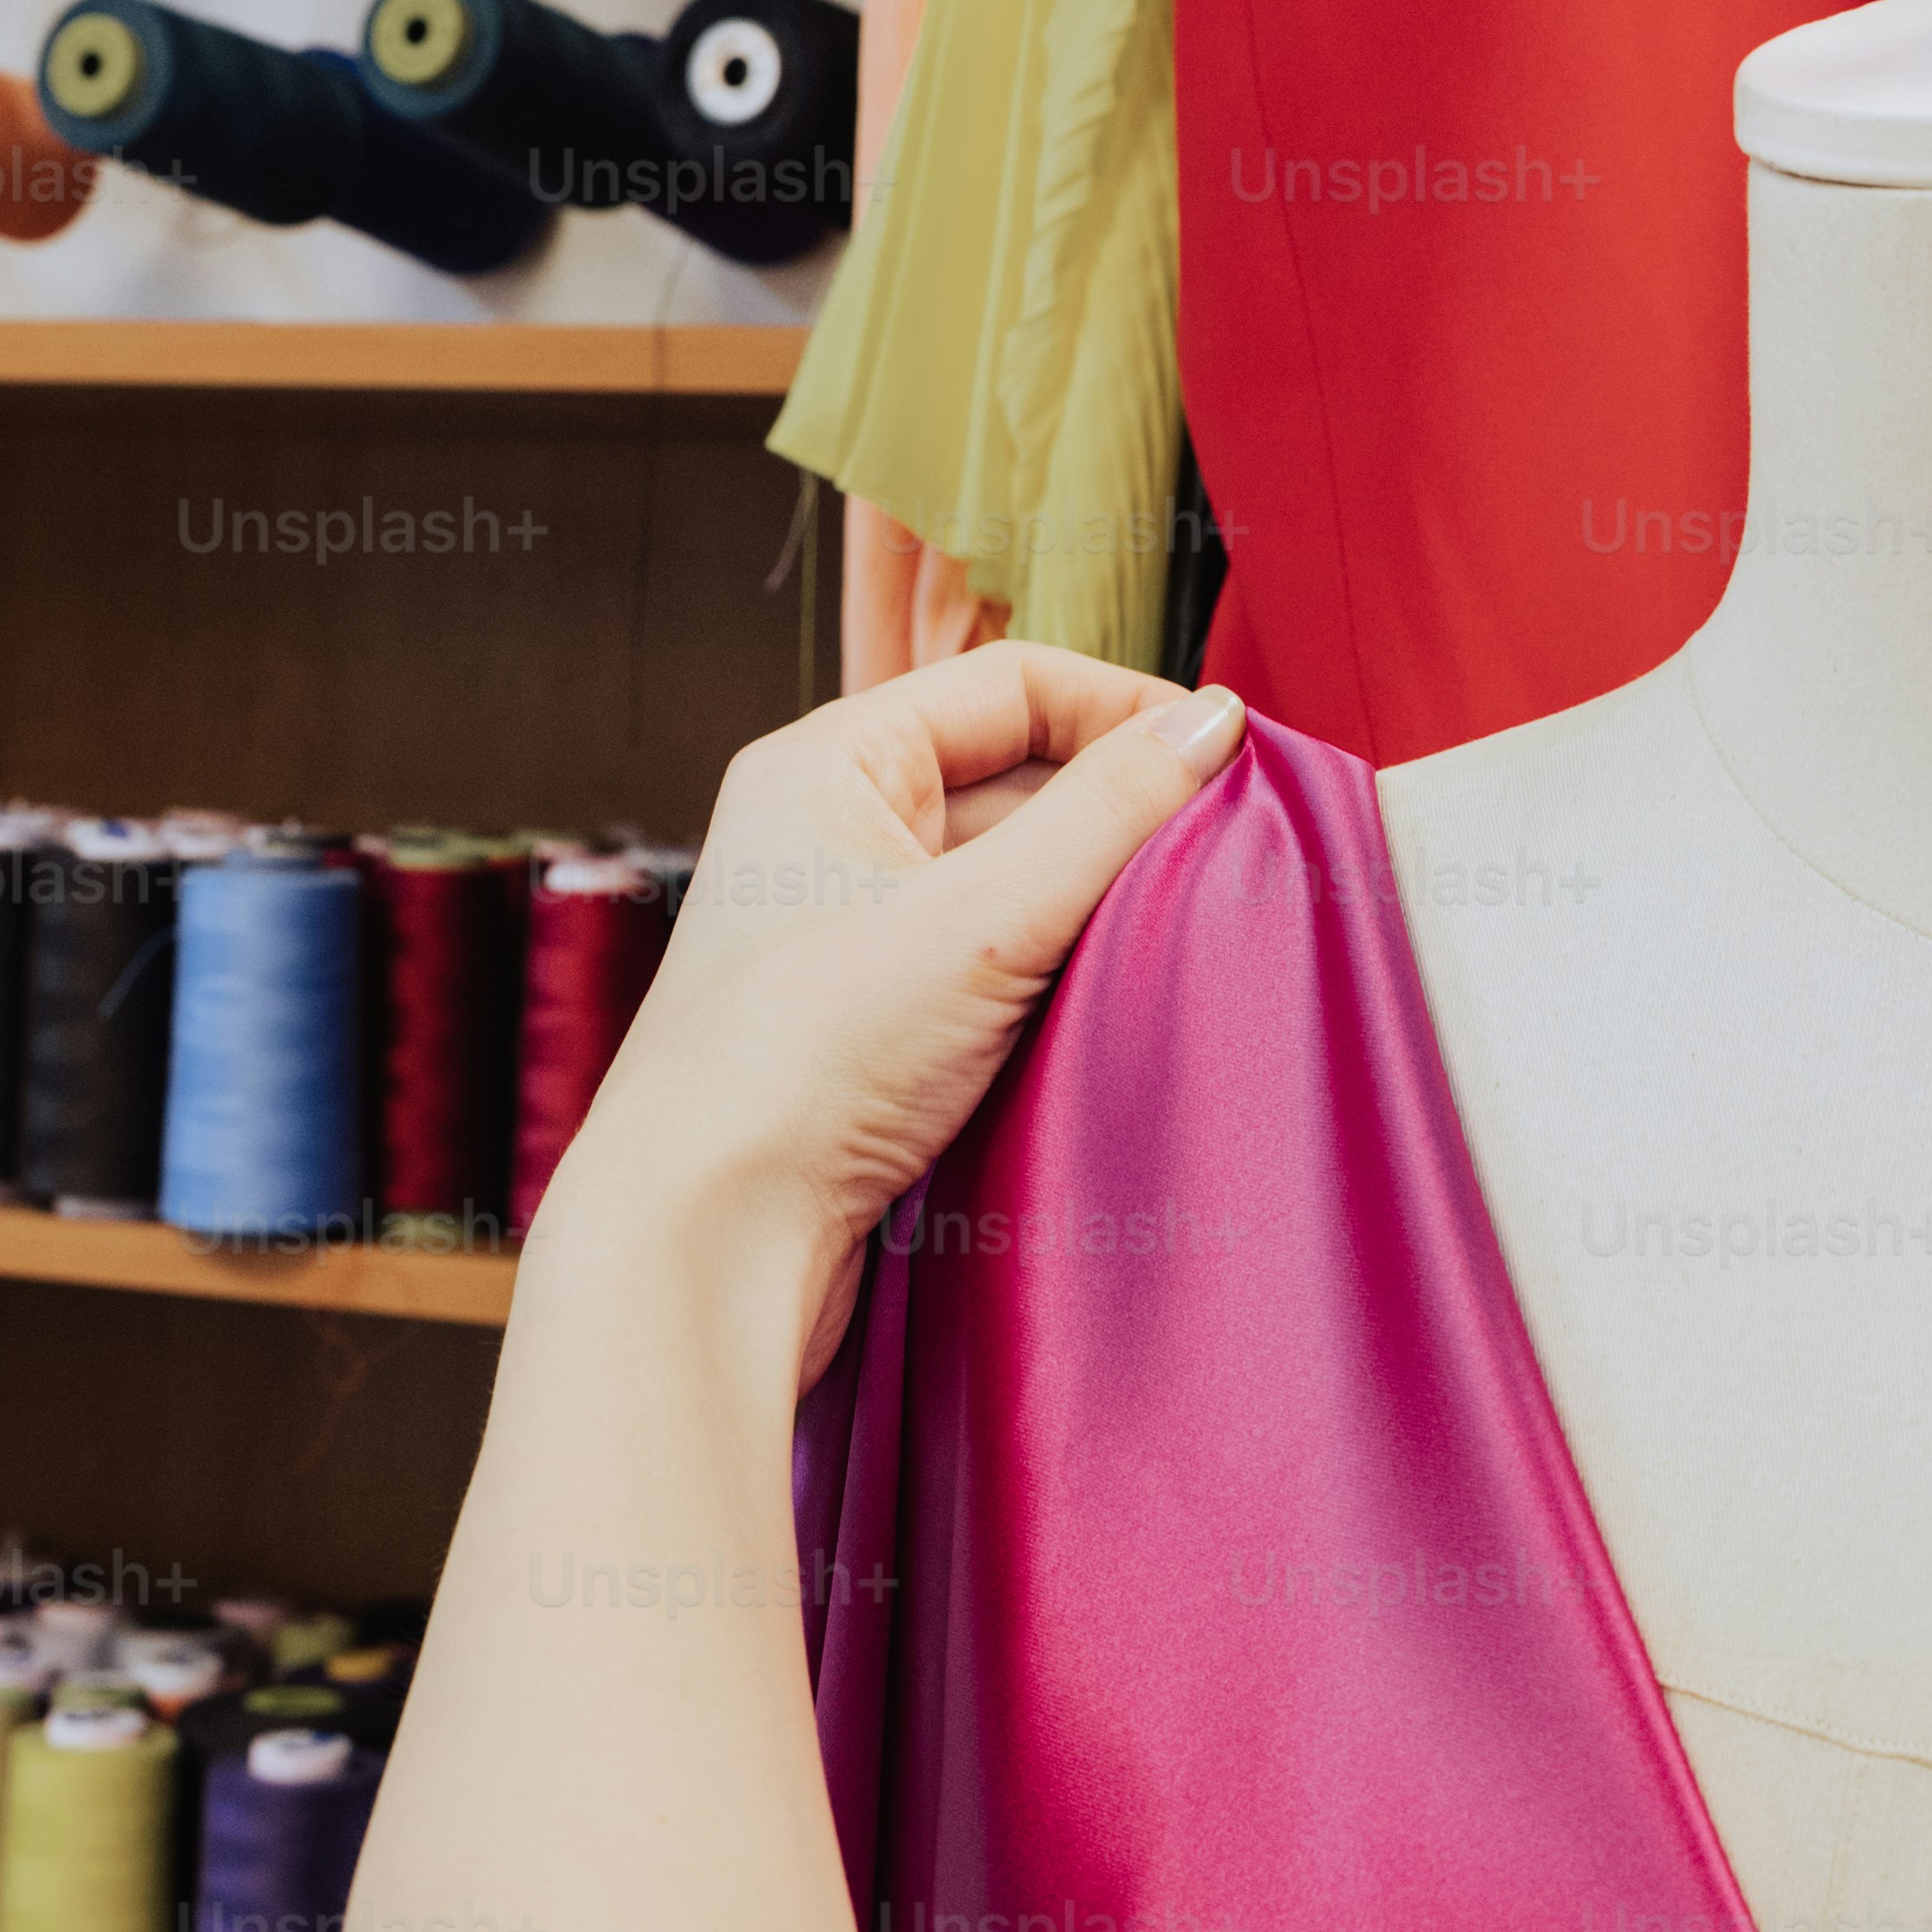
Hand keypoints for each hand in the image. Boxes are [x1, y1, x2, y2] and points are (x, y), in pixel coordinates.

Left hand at [537, 648, 1246, 1384]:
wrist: (704, 1246)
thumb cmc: (798, 1067)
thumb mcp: (982, 918)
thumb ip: (1109, 814)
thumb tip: (1213, 723)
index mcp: (827, 766)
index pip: (1012, 686)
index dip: (1125, 710)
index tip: (1227, 761)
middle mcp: (829, 836)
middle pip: (1019, 781)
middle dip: (1119, 818)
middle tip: (1221, 860)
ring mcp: (848, 936)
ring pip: (1013, 882)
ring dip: (1094, 907)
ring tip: (1171, 940)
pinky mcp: (871, 1030)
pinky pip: (994, 969)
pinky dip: (1059, 979)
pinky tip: (1109, 1010)